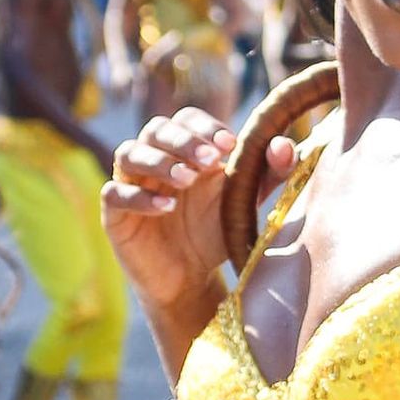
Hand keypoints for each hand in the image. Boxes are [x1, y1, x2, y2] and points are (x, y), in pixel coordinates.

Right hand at [103, 106, 293, 308]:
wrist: (190, 279)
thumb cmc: (216, 233)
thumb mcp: (244, 203)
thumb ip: (267, 174)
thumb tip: (285, 146)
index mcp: (185, 150)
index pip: (187, 119)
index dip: (204, 127)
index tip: (229, 145)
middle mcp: (155, 160)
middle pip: (156, 129)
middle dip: (183, 140)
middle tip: (210, 161)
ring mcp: (131, 184)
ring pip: (129, 153)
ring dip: (158, 161)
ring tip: (187, 180)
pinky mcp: (114, 214)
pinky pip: (114, 194)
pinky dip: (139, 197)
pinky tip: (167, 207)